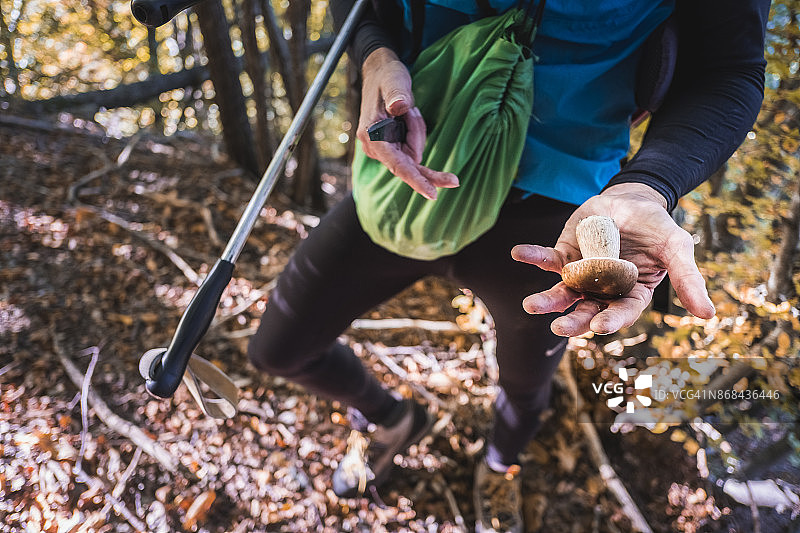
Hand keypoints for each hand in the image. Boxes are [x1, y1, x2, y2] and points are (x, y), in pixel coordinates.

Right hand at [357, 48, 458, 199]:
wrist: (380, 73)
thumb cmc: (387, 77)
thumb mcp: (394, 81)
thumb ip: (398, 95)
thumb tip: (399, 107)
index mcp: (371, 135)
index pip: (397, 165)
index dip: (415, 180)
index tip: (433, 194)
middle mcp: (375, 147)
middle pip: (408, 165)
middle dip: (425, 160)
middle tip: (454, 180)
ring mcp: (383, 149)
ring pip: (413, 155)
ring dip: (417, 130)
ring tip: (410, 108)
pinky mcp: (392, 147)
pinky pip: (413, 151)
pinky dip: (417, 133)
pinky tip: (412, 114)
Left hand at [511, 183, 715, 336]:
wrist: (632, 200)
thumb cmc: (657, 228)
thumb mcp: (676, 249)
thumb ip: (688, 280)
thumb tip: (709, 315)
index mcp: (630, 295)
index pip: (620, 312)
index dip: (611, 320)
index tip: (599, 327)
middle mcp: (602, 290)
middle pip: (587, 310)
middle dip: (573, 321)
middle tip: (559, 328)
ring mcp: (581, 274)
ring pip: (563, 291)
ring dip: (547, 300)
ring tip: (531, 305)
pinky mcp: (565, 254)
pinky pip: (547, 258)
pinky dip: (533, 256)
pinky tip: (519, 252)